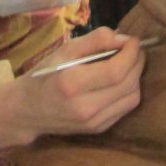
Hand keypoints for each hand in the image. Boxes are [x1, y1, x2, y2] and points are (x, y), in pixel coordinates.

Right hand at [2, 28, 144, 142]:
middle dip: (137, 62)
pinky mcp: (99, 129)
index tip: (133, 39)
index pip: (115, 70)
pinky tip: (120, 80)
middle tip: (133, 48)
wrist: (27, 111)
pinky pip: (126, 108)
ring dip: (136, 77)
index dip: (131, 53)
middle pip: (128, 84)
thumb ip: (94, 40)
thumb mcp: (64, 51)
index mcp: (72, 84)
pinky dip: (129, 91)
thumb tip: (122, 37)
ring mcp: (93, 122)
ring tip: (128, 62)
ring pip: (132, 97)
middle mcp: (85, 107)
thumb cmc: (44, 75)